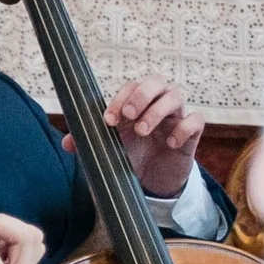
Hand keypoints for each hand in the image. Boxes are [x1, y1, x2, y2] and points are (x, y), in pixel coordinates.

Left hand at [82, 75, 205, 197]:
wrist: (153, 181)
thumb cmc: (131, 157)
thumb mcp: (108, 150)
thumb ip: (88, 144)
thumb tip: (67, 143)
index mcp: (136, 104)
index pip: (131, 87)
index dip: (120, 99)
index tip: (109, 120)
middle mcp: (157, 104)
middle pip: (156, 81)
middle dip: (141, 95)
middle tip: (128, 116)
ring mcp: (175, 117)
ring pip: (175, 95)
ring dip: (157, 111)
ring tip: (143, 131)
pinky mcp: (191, 134)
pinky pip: (196, 120)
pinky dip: (184, 127)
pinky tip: (170, 143)